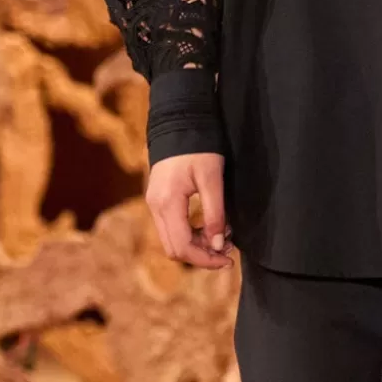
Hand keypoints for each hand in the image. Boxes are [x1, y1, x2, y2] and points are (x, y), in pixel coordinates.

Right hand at [145, 152, 233, 266]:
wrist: (179, 122)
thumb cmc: (199, 148)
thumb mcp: (212, 180)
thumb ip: (215, 214)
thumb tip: (217, 246)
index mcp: (167, 203)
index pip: (182, 247)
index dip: (206, 259)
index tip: (228, 260)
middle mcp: (155, 207)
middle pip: (174, 249)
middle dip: (202, 255)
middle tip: (228, 250)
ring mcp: (154, 204)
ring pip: (172, 240)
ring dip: (197, 245)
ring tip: (223, 236)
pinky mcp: (158, 200)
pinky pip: (172, 228)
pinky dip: (191, 234)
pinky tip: (210, 226)